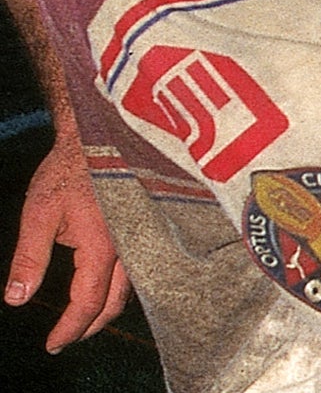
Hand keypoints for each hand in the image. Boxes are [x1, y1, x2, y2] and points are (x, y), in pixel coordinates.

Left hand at [6, 126, 128, 350]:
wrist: (100, 135)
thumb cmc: (68, 171)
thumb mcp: (39, 213)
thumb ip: (30, 257)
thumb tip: (17, 299)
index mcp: (102, 245)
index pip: (88, 302)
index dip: (69, 328)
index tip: (52, 344)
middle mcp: (130, 245)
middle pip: (115, 302)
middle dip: (89, 326)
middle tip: (64, 338)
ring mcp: (142, 236)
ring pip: (129, 287)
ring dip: (104, 308)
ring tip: (80, 318)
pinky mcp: (144, 227)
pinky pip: (137, 268)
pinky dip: (117, 287)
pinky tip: (101, 286)